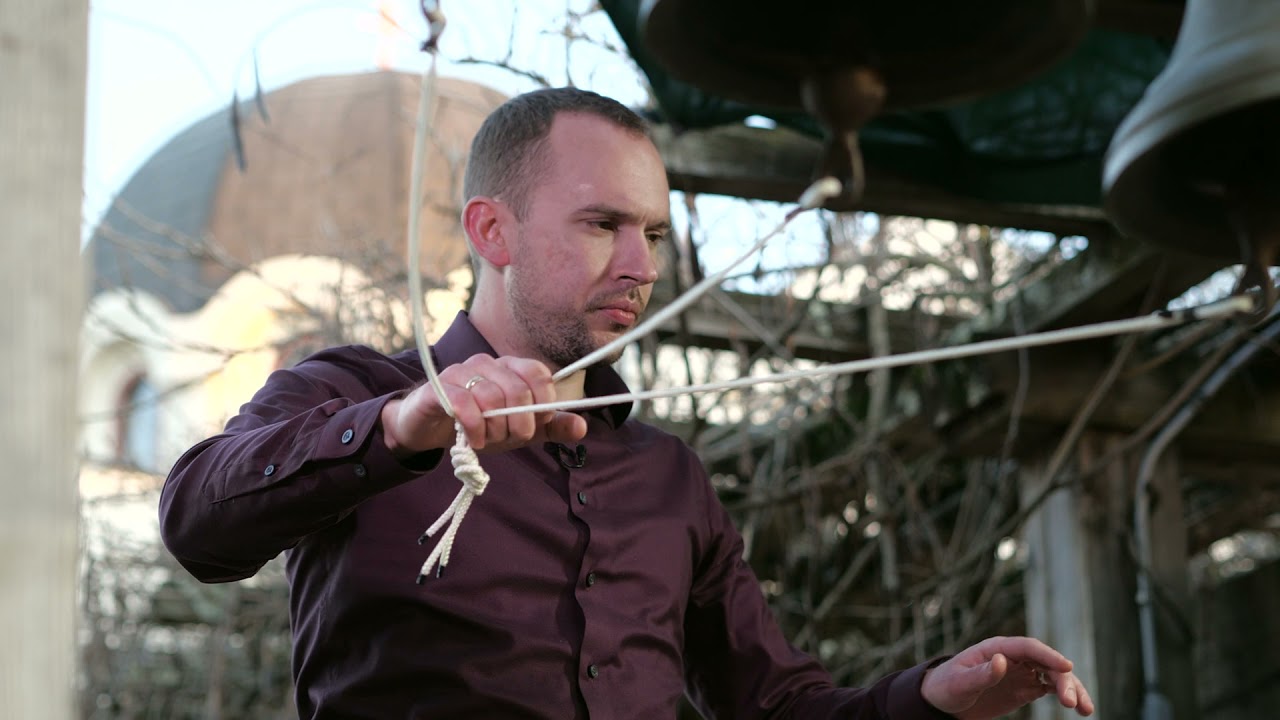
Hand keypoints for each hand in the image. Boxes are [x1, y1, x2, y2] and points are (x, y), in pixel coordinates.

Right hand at [382, 354, 586, 454]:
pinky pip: (463, 403)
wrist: (428, 429)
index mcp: (510, 369)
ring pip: (491, 397)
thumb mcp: (517, 430)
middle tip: (509, 438)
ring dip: (494, 429)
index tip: (536, 426)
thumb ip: (549, 428)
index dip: (544, 404)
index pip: (539, 375)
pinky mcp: (439, 388)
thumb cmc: (477, 426)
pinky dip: (473, 427)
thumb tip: (583, 427)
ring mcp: (462, 372)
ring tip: (487, 440)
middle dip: (519, 424)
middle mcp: (488, 364)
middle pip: (518, 390)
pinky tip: (473, 440)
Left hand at [920, 636, 1093, 718]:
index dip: (1048, 655)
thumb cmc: (947, 687)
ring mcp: (1021, 672)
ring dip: (1071, 689)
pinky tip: (1079, 707)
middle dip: (1063, 680)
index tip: (1067, 667)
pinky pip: (1049, 689)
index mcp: (997, 648)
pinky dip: (1065, 695)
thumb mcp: (960, 682)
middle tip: (1072, 703)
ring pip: (1053, 676)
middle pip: (1046, 662)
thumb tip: (1002, 660)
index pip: (1028, 647)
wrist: (943, 702)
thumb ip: (981, 673)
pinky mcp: (1025, 688)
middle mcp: (1013, 657)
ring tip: (1085, 709)